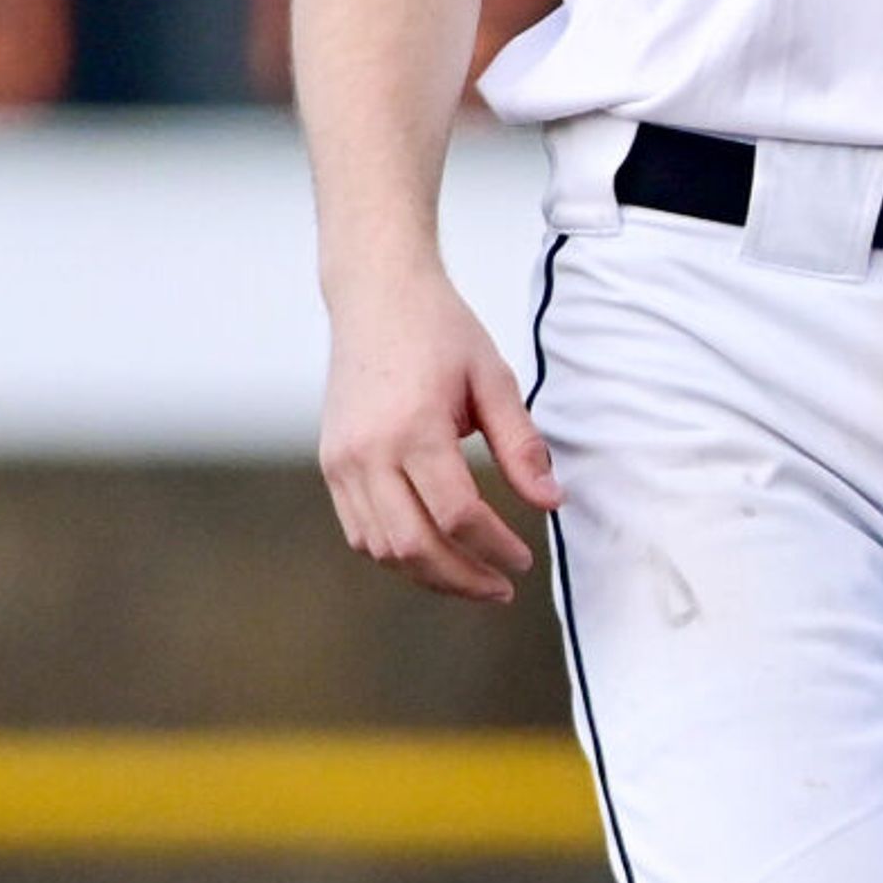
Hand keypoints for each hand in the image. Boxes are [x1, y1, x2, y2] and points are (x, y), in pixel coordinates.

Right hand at [317, 261, 563, 604]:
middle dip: (463, 579)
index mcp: (414, 427)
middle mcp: (369, 452)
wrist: (376, 294)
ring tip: (472, 578)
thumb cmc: (440, 330)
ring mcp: (342, 461)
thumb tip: (550, 503)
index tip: (524, 559)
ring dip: (429, 575)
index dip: (495, 546)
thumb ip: (521, 445)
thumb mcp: (493, 378)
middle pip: (414, 546)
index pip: (458, 515)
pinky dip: (397, 554)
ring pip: (382, 549)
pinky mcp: (332, 464)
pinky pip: (360, 531)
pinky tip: (433, 553)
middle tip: (502, 588)